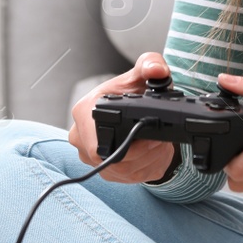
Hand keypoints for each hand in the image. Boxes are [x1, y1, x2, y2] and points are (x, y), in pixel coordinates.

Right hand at [68, 52, 180, 184]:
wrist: (134, 108)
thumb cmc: (133, 91)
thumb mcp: (142, 74)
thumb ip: (151, 64)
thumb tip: (157, 70)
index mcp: (84, 112)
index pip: (98, 145)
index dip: (131, 146)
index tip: (154, 137)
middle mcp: (81, 139)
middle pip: (113, 162)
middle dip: (144, 154)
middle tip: (161, 141)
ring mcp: (92, 158)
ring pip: (124, 173)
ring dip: (149, 161)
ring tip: (161, 145)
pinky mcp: (106, 171)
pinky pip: (129, 178)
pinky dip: (148, 168)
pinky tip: (156, 154)